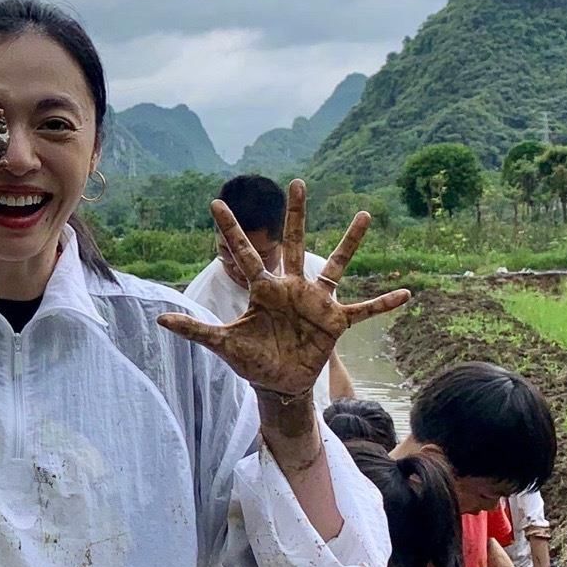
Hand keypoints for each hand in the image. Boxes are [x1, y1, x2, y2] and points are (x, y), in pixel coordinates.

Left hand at [157, 181, 408, 406]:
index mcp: (265, 290)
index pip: (244, 255)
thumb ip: (196, 331)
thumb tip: (160, 319)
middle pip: (294, 244)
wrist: (279, 384)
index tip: (214, 203)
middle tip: (298, 182)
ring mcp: (317, 303)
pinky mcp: (336, 322)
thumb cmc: (252, 361)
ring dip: (350, 242)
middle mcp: (292, 288)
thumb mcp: (224, 344)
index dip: (229, 230)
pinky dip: (383, 303)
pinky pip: (364, 310)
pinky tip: (406, 293)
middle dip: (296, 215)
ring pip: (336, 266)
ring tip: (363, 215)